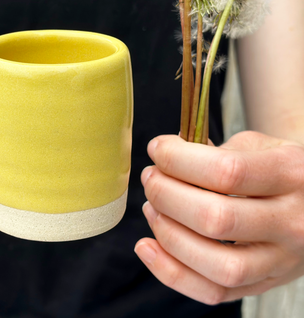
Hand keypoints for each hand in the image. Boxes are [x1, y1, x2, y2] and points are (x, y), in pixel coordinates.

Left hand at [135, 131, 303, 303]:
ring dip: (169, 235)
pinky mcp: (264, 284)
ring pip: (218, 265)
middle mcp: (292, 222)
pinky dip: (171, 272)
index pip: (226, 171)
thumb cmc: (273, 167)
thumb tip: (164, 156)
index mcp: (291, 175)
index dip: (179, 160)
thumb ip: (212, 150)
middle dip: (166, 196)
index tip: (157, 149)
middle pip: (216, 219)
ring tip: (151, 209)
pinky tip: (148, 247)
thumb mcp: (256, 145)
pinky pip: (214, 292)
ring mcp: (281, 260)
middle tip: (150, 178)